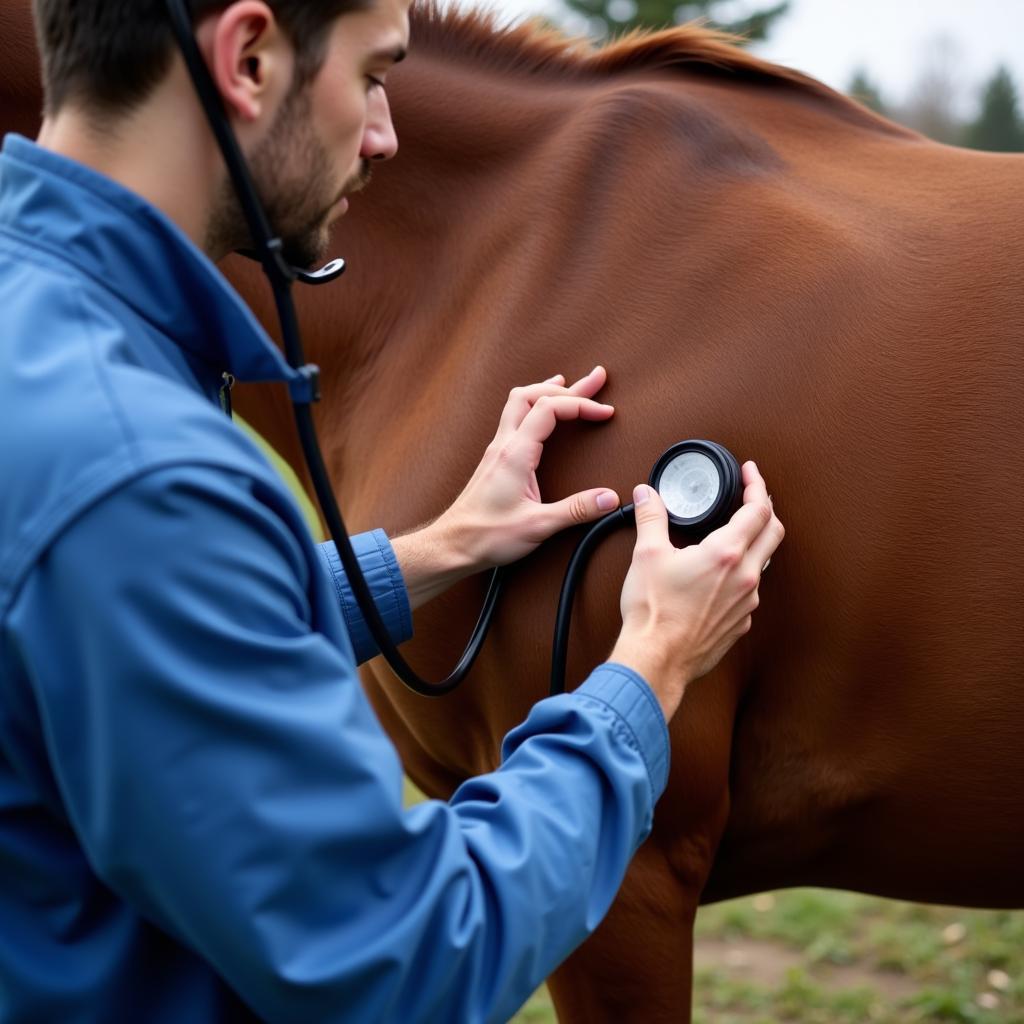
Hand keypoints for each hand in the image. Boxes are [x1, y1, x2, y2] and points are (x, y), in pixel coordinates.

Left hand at [432, 366, 619, 571]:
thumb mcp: (538, 526)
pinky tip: (542, 415)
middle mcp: (504, 445)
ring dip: (546, 391)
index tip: (604, 413)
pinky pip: (514, 419)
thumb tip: (609, 498)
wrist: (452, 545)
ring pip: (519, 402)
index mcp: (515, 454)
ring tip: (569, 385)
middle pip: (533, 395)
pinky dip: (534, 407)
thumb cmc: (486, 535)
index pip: (550, 409)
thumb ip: (576, 510)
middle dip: (569, 388)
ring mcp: (497, 450)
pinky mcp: (495, 460)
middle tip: (595, 380)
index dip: (581, 405)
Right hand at [609, 461, 783, 720]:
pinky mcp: (740, 623)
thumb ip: (650, 518)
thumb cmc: (653, 613)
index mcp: (726, 554)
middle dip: (765, 509)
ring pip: (763, 563)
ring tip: (735, 535)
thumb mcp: (647, 555)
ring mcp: (746, 603)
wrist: (656, 660)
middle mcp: (745, 577)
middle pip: (773, 532)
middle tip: (752, 497)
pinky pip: (750, 591)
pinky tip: (721, 576)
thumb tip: (647, 495)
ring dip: (754, 543)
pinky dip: (742, 575)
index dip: (757, 485)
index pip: (758, 509)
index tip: (751, 473)